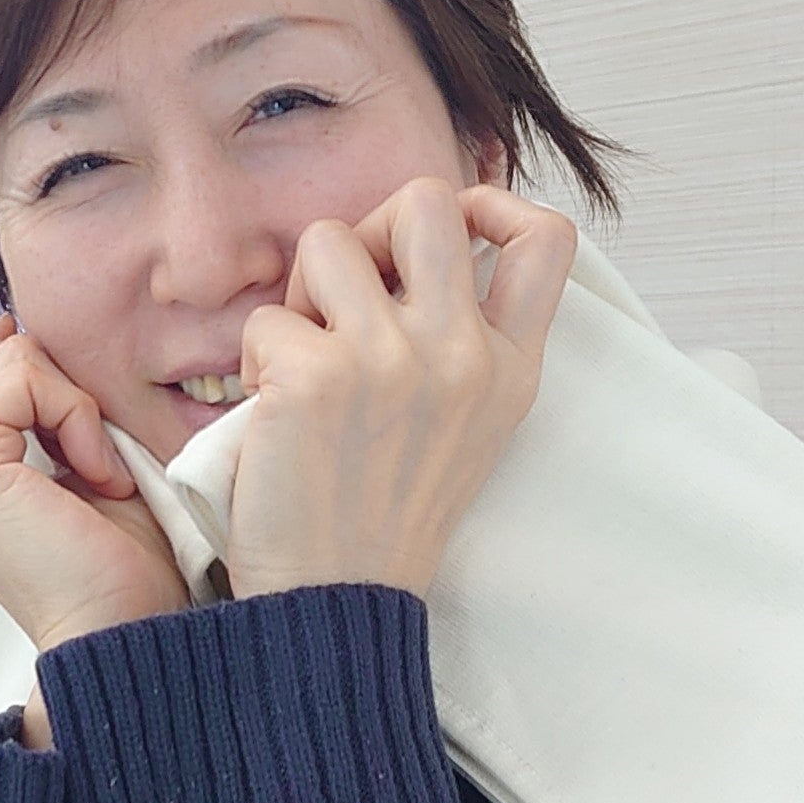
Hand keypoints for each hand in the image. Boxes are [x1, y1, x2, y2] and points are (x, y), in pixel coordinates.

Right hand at [0, 314, 189, 747]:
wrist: (129, 627)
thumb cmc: (120, 560)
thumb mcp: (77, 460)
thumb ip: (40, 408)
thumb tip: (20, 335)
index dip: (21, 372)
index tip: (78, 426)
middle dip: (41, 375)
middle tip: (89, 447)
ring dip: (60, 391)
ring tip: (94, 460)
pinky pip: (14, 375)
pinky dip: (69, 407)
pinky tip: (97, 470)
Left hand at [223, 178, 575, 600]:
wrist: (336, 602)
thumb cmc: (385, 511)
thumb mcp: (468, 427)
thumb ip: (465, 341)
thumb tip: (411, 248)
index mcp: (508, 368)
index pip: (547, 238)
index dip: (494, 203)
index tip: (456, 229)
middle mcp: (461, 355)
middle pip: (424, 199)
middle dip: (371, 228)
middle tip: (349, 294)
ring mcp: (390, 361)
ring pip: (326, 241)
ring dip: (302, 293)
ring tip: (304, 360)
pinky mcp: (315, 376)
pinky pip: (266, 318)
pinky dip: (256, 360)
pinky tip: (272, 414)